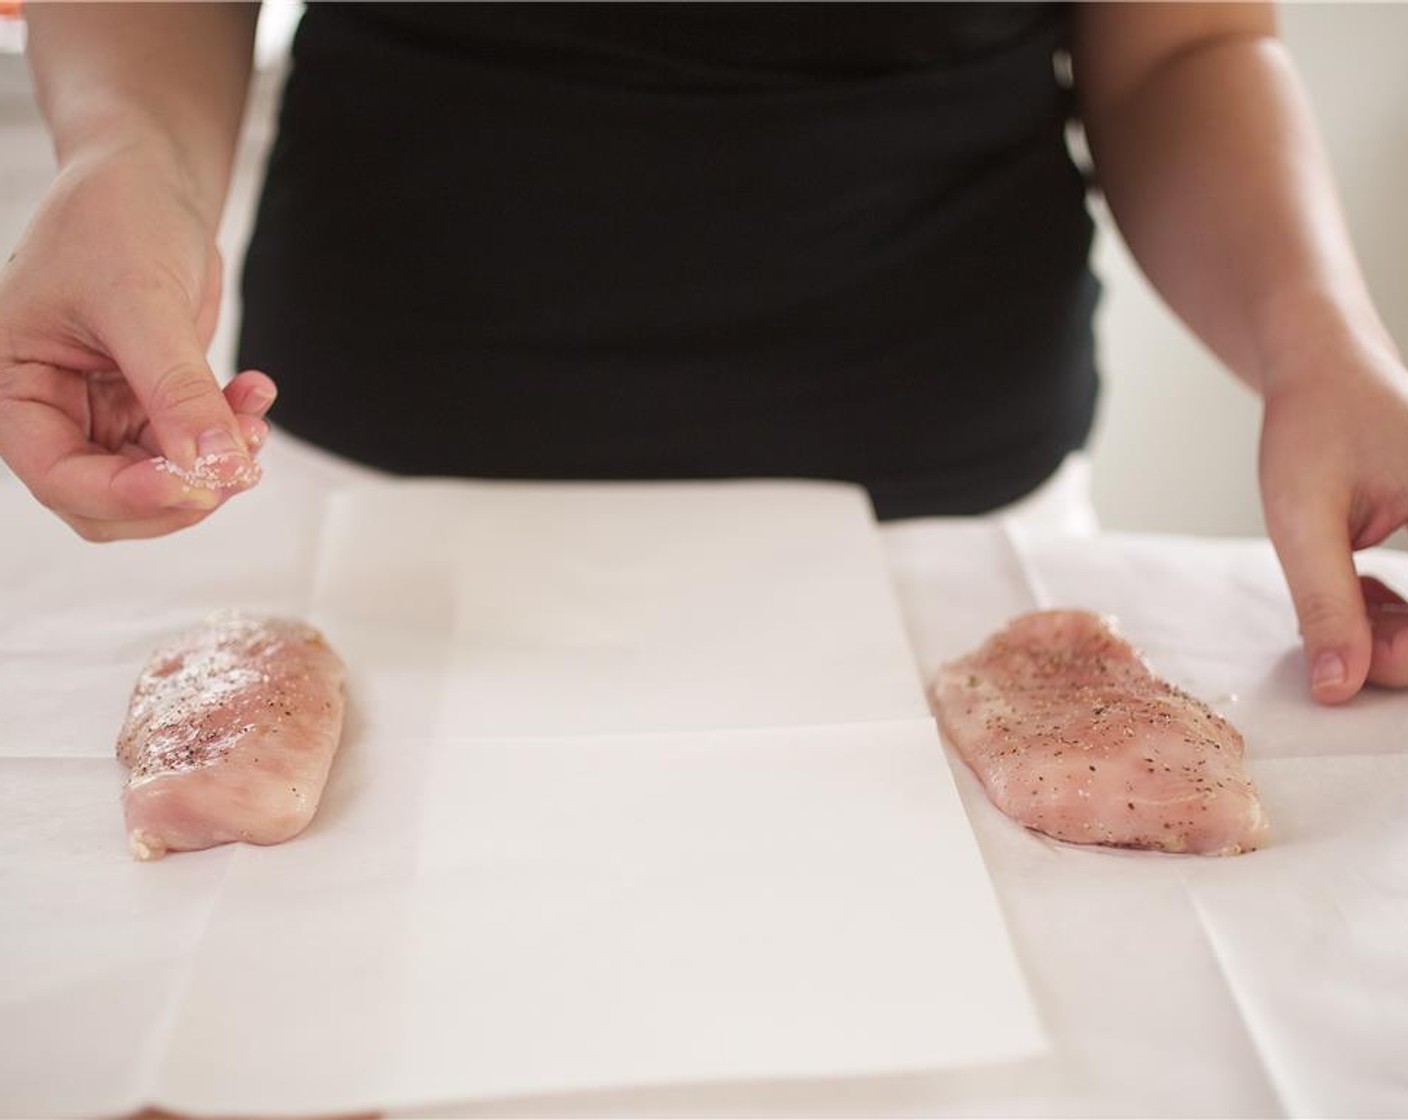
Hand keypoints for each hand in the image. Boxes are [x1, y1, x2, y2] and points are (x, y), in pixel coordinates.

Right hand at [0, 140, 272, 539]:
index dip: (124, 495)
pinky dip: (230, 437)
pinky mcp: (151, 408)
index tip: (191, 486)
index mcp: (13, 385)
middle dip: (179, 492)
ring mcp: (103, 413)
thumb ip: (175, 388)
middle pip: (107, 502)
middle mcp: (52, 410)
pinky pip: (193, 451)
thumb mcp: (141, 300)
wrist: (149, 182)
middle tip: (237, 468)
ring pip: (159, 485)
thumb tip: (212, 468)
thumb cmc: (116, 218)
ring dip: (214, 468)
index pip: (57, 476)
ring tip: (254, 422)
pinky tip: (256, 393)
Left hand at [1259, 335, 1407, 701]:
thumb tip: (1339, 687)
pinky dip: (1398, 613)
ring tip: (1342, 593)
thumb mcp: (1306, 521)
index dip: (1402, 657)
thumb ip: (1326, 604)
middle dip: (1394, 648)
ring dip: (1393, 634)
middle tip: (1332, 629)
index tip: (1351, 660)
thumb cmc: (1314, 426)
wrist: (1322, 368)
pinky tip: (1357, 588)